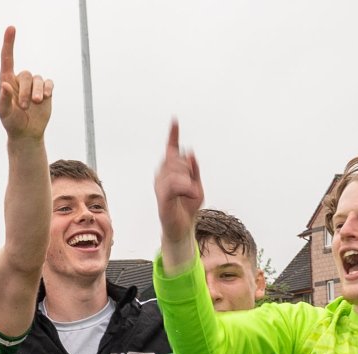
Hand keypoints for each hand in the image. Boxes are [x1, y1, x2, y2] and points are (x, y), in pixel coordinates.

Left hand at [0, 27, 53, 140]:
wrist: (26, 133)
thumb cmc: (11, 122)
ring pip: (38, 79)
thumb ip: (3, 99)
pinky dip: (47, 89)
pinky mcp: (45, 90)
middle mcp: (20, 80)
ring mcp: (33, 85)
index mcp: (6, 81)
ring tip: (36, 103)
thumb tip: (4, 84)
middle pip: (26, 74)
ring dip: (37, 91)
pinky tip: (46, 97)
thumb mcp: (4, 113)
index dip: (9, 43)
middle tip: (23, 106)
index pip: (7, 59)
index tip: (11, 28)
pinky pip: (49, 83)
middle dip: (25, 91)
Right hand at [154, 120, 203, 238]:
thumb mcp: (197, 185)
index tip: (175, 121)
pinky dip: (184, 186)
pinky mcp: (162, 197)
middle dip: (187, 167)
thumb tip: (191, 152)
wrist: (183, 227)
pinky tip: (190, 190)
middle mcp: (162, 175)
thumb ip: (195, 169)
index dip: (173, 135)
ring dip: (187, 179)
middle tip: (191, 183)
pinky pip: (173, 184)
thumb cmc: (187, 207)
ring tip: (191, 191)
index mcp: (171, 171)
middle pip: (175, 159)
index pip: (171, 149)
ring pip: (175, 170)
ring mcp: (160, 186)